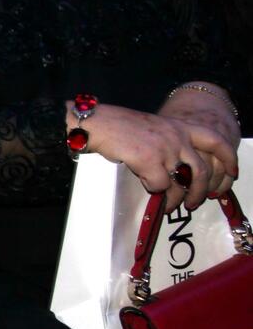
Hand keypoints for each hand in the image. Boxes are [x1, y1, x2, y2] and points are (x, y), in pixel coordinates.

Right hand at [73, 102, 237, 212]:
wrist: (97, 122)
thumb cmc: (118, 126)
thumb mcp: (153, 129)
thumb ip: (170, 146)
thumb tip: (176, 175)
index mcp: (179, 126)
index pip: (215, 140)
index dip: (228, 158)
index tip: (232, 173)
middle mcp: (176, 136)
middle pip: (202, 170)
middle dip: (200, 192)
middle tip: (194, 203)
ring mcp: (164, 148)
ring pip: (181, 183)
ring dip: (176, 199)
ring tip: (168, 206)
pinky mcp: (150, 160)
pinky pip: (158, 185)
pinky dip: (153, 190)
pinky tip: (145, 186)